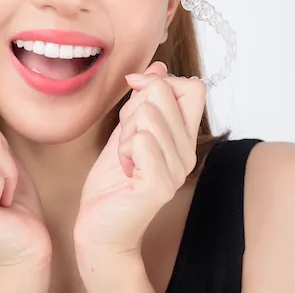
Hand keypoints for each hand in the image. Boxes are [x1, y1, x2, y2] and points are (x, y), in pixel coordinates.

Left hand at [74, 62, 206, 257]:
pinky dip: (123, 149)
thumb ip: (142, 101)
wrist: (100, 228)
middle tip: (127, 140)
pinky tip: (125, 170)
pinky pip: (142, 141)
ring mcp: (176, 170)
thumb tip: (156, 65)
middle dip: (134, 107)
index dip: (160, 80)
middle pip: (165, 93)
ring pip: (148, 115)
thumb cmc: (112, 182)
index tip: (135, 90)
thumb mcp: (127, 131)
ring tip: (126, 158)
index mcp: (183, 138)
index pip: (194, 87)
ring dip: (125, 133)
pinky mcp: (159, 185)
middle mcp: (187, 152)